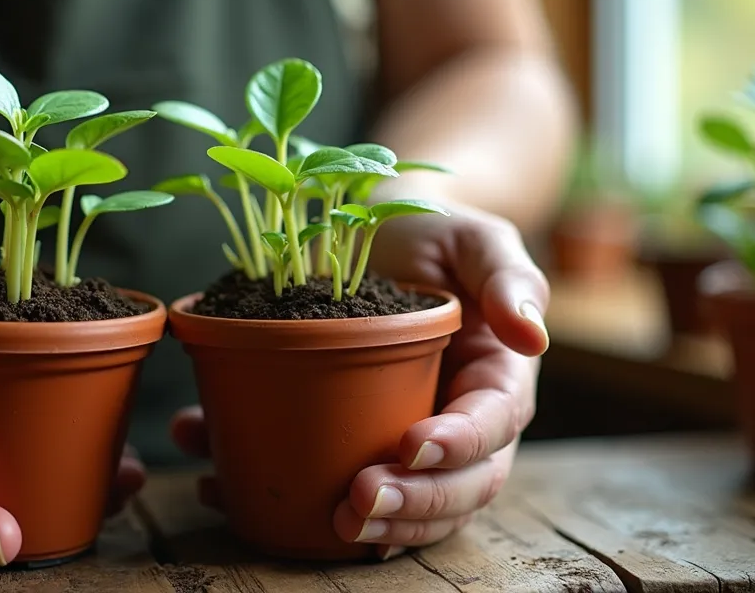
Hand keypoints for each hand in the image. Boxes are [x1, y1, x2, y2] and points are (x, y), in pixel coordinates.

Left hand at [171, 202, 548, 557]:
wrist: (372, 228)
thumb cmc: (431, 231)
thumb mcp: (474, 237)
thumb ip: (508, 276)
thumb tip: (534, 335)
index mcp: (495, 379)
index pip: (492, 426)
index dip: (459, 446)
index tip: (412, 444)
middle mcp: (456, 425)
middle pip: (455, 488)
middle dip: (413, 505)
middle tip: (359, 501)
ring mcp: (401, 440)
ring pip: (403, 506)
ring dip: (369, 526)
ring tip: (323, 519)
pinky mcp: (344, 441)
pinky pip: (322, 482)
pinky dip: (273, 496)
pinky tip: (220, 485)